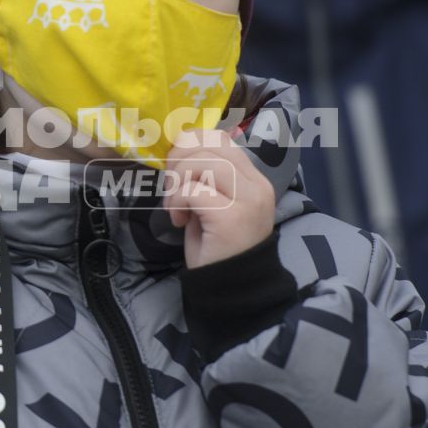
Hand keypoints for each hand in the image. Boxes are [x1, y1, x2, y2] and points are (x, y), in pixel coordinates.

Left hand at [165, 129, 276, 268]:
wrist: (229, 288)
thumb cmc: (217, 246)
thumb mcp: (212, 203)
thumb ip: (205, 176)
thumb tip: (181, 145)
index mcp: (254, 179)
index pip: (222, 139)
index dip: (191, 143)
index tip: (174, 164)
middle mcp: (257, 186)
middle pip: (211, 146)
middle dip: (179, 161)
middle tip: (170, 186)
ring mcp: (248, 200)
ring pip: (203, 163)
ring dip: (177, 182)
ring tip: (175, 205)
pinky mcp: (231, 217)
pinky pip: (194, 191)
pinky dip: (177, 201)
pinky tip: (179, 220)